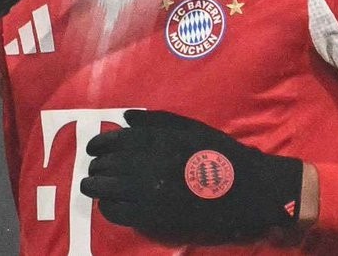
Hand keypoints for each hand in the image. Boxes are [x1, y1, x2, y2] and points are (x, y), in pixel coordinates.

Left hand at [80, 109, 303, 243]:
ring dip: (95, 187)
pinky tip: (108, 205)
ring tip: (91, 187)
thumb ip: (157, 121)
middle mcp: (149, 165)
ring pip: (107, 190)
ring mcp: (150, 193)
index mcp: (158, 140)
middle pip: (107, 165)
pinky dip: (108, 208)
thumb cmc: (221, 154)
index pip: (115, 140)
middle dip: (95, 167)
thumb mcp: (192, 128)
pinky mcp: (154, 218)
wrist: (246, 190)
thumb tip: (126, 118)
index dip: (99, 144)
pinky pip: (119, 213)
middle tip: (92, 169)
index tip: (93, 149)